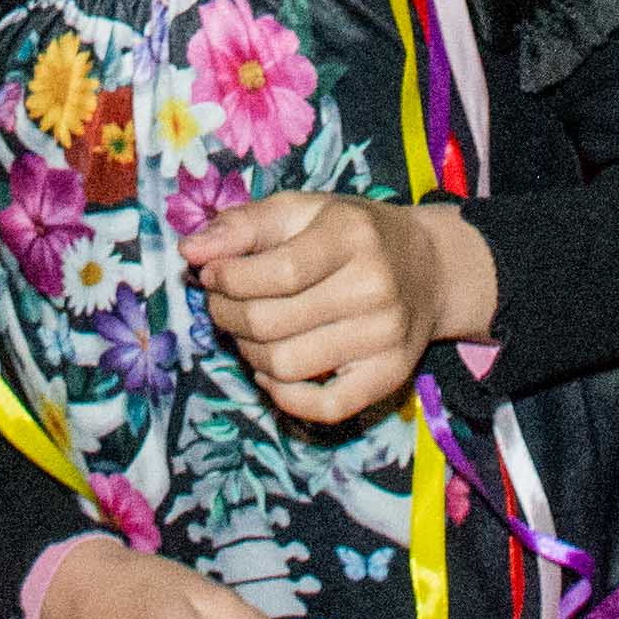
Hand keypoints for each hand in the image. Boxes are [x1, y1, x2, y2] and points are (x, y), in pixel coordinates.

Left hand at [183, 194, 493, 425]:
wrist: (429, 268)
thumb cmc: (352, 235)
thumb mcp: (302, 210)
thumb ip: (243, 224)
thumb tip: (190, 252)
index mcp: (352, 236)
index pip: (277, 271)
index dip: (228, 278)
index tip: (210, 274)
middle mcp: (375, 288)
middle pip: (272, 323)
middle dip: (226, 315)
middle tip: (221, 303)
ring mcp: (386, 338)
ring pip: (286, 366)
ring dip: (247, 353)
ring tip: (247, 332)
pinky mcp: (390, 377)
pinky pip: (324, 407)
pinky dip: (284, 395)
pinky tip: (272, 371)